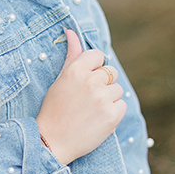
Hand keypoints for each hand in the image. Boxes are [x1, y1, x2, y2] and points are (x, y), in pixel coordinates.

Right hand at [36, 30, 126, 163]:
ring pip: (117, 90)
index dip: (94, 68)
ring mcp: (103, 99)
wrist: (52, 142)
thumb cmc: (54, 109)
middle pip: (111, 73)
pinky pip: (122, 106)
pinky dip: (113, 113)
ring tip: (90, 111)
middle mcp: (91, 81)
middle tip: (85, 100)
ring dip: (108, 99)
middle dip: (102, 85)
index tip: (85, 81)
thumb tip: (71, 31)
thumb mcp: (60, 79)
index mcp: (76, 70)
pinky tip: (97, 120)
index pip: (98, 56)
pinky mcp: (112, 116)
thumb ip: (71, 55)